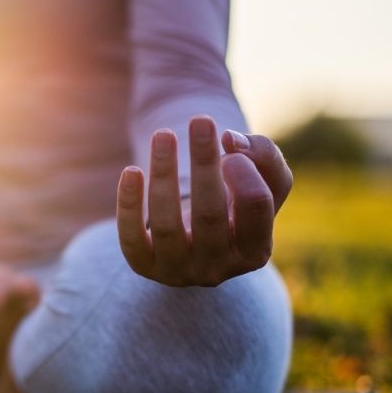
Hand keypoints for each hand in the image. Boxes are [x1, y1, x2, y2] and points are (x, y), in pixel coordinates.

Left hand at [116, 115, 292, 286]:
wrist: (198, 239)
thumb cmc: (235, 204)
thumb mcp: (263, 180)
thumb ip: (263, 155)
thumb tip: (230, 139)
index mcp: (255, 252)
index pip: (255, 207)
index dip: (244, 171)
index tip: (229, 145)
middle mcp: (217, 269)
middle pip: (210, 214)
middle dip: (203, 163)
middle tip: (200, 121)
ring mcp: (178, 271)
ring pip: (167, 225)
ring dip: (163, 175)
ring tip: (163, 135)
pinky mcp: (144, 266)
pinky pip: (131, 238)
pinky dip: (129, 205)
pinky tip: (132, 171)